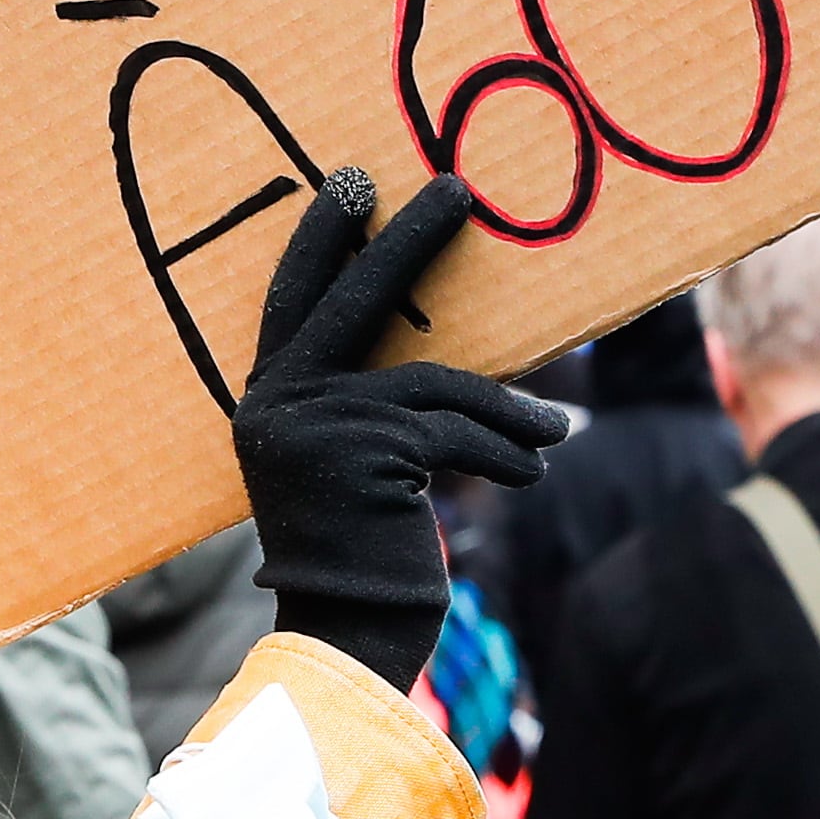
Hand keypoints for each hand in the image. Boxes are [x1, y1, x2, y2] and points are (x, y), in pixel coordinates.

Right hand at [227, 168, 570, 688]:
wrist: (349, 637)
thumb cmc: (362, 553)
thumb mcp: (349, 466)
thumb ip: (365, 406)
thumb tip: (445, 360)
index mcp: (266, 400)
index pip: (293, 299)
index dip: (321, 239)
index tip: (355, 182)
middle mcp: (279, 404)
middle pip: (354, 303)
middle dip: (409, 242)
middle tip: (456, 191)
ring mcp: (319, 425)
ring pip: (431, 384)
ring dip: (503, 409)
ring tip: (553, 430)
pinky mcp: (370, 452)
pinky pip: (454, 430)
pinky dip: (506, 448)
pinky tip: (537, 467)